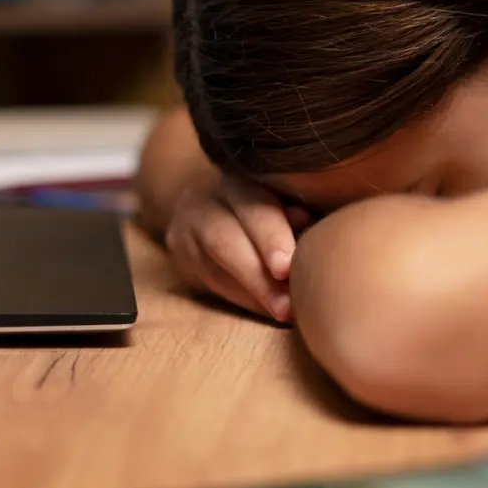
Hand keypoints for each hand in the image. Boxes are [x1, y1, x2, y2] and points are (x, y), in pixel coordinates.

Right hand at [165, 173, 310, 321]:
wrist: (216, 199)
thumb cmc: (270, 200)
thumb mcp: (285, 197)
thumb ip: (296, 213)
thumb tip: (309, 229)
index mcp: (239, 175)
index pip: (251, 204)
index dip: (269, 235)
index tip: (286, 267)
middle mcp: (205, 197)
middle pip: (224, 239)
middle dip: (257, 276)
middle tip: (285, 306)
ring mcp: (185, 226)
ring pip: (213, 268)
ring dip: (253, 295)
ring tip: (283, 312)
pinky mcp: (179, 252)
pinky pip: (210, 281)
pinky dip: (242, 298)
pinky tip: (266, 308)